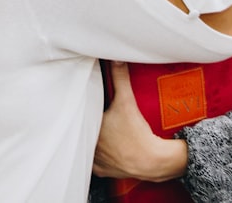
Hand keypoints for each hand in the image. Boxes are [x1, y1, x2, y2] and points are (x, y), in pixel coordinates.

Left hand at [92, 62, 187, 181]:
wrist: (152, 161)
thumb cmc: (137, 134)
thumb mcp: (127, 101)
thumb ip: (120, 78)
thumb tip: (116, 59)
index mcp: (89, 129)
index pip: (79, 116)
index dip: (83, 109)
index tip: (85, 102)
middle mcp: (89, 146)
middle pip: (82, 131)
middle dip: (85, 123)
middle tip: (92, 115)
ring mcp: (96, 161)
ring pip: (86, 148)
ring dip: (90, 140)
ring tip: (96, 131)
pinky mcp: (104, 171)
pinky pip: (95, 164)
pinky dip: (98, 157)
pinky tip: (101, 150)